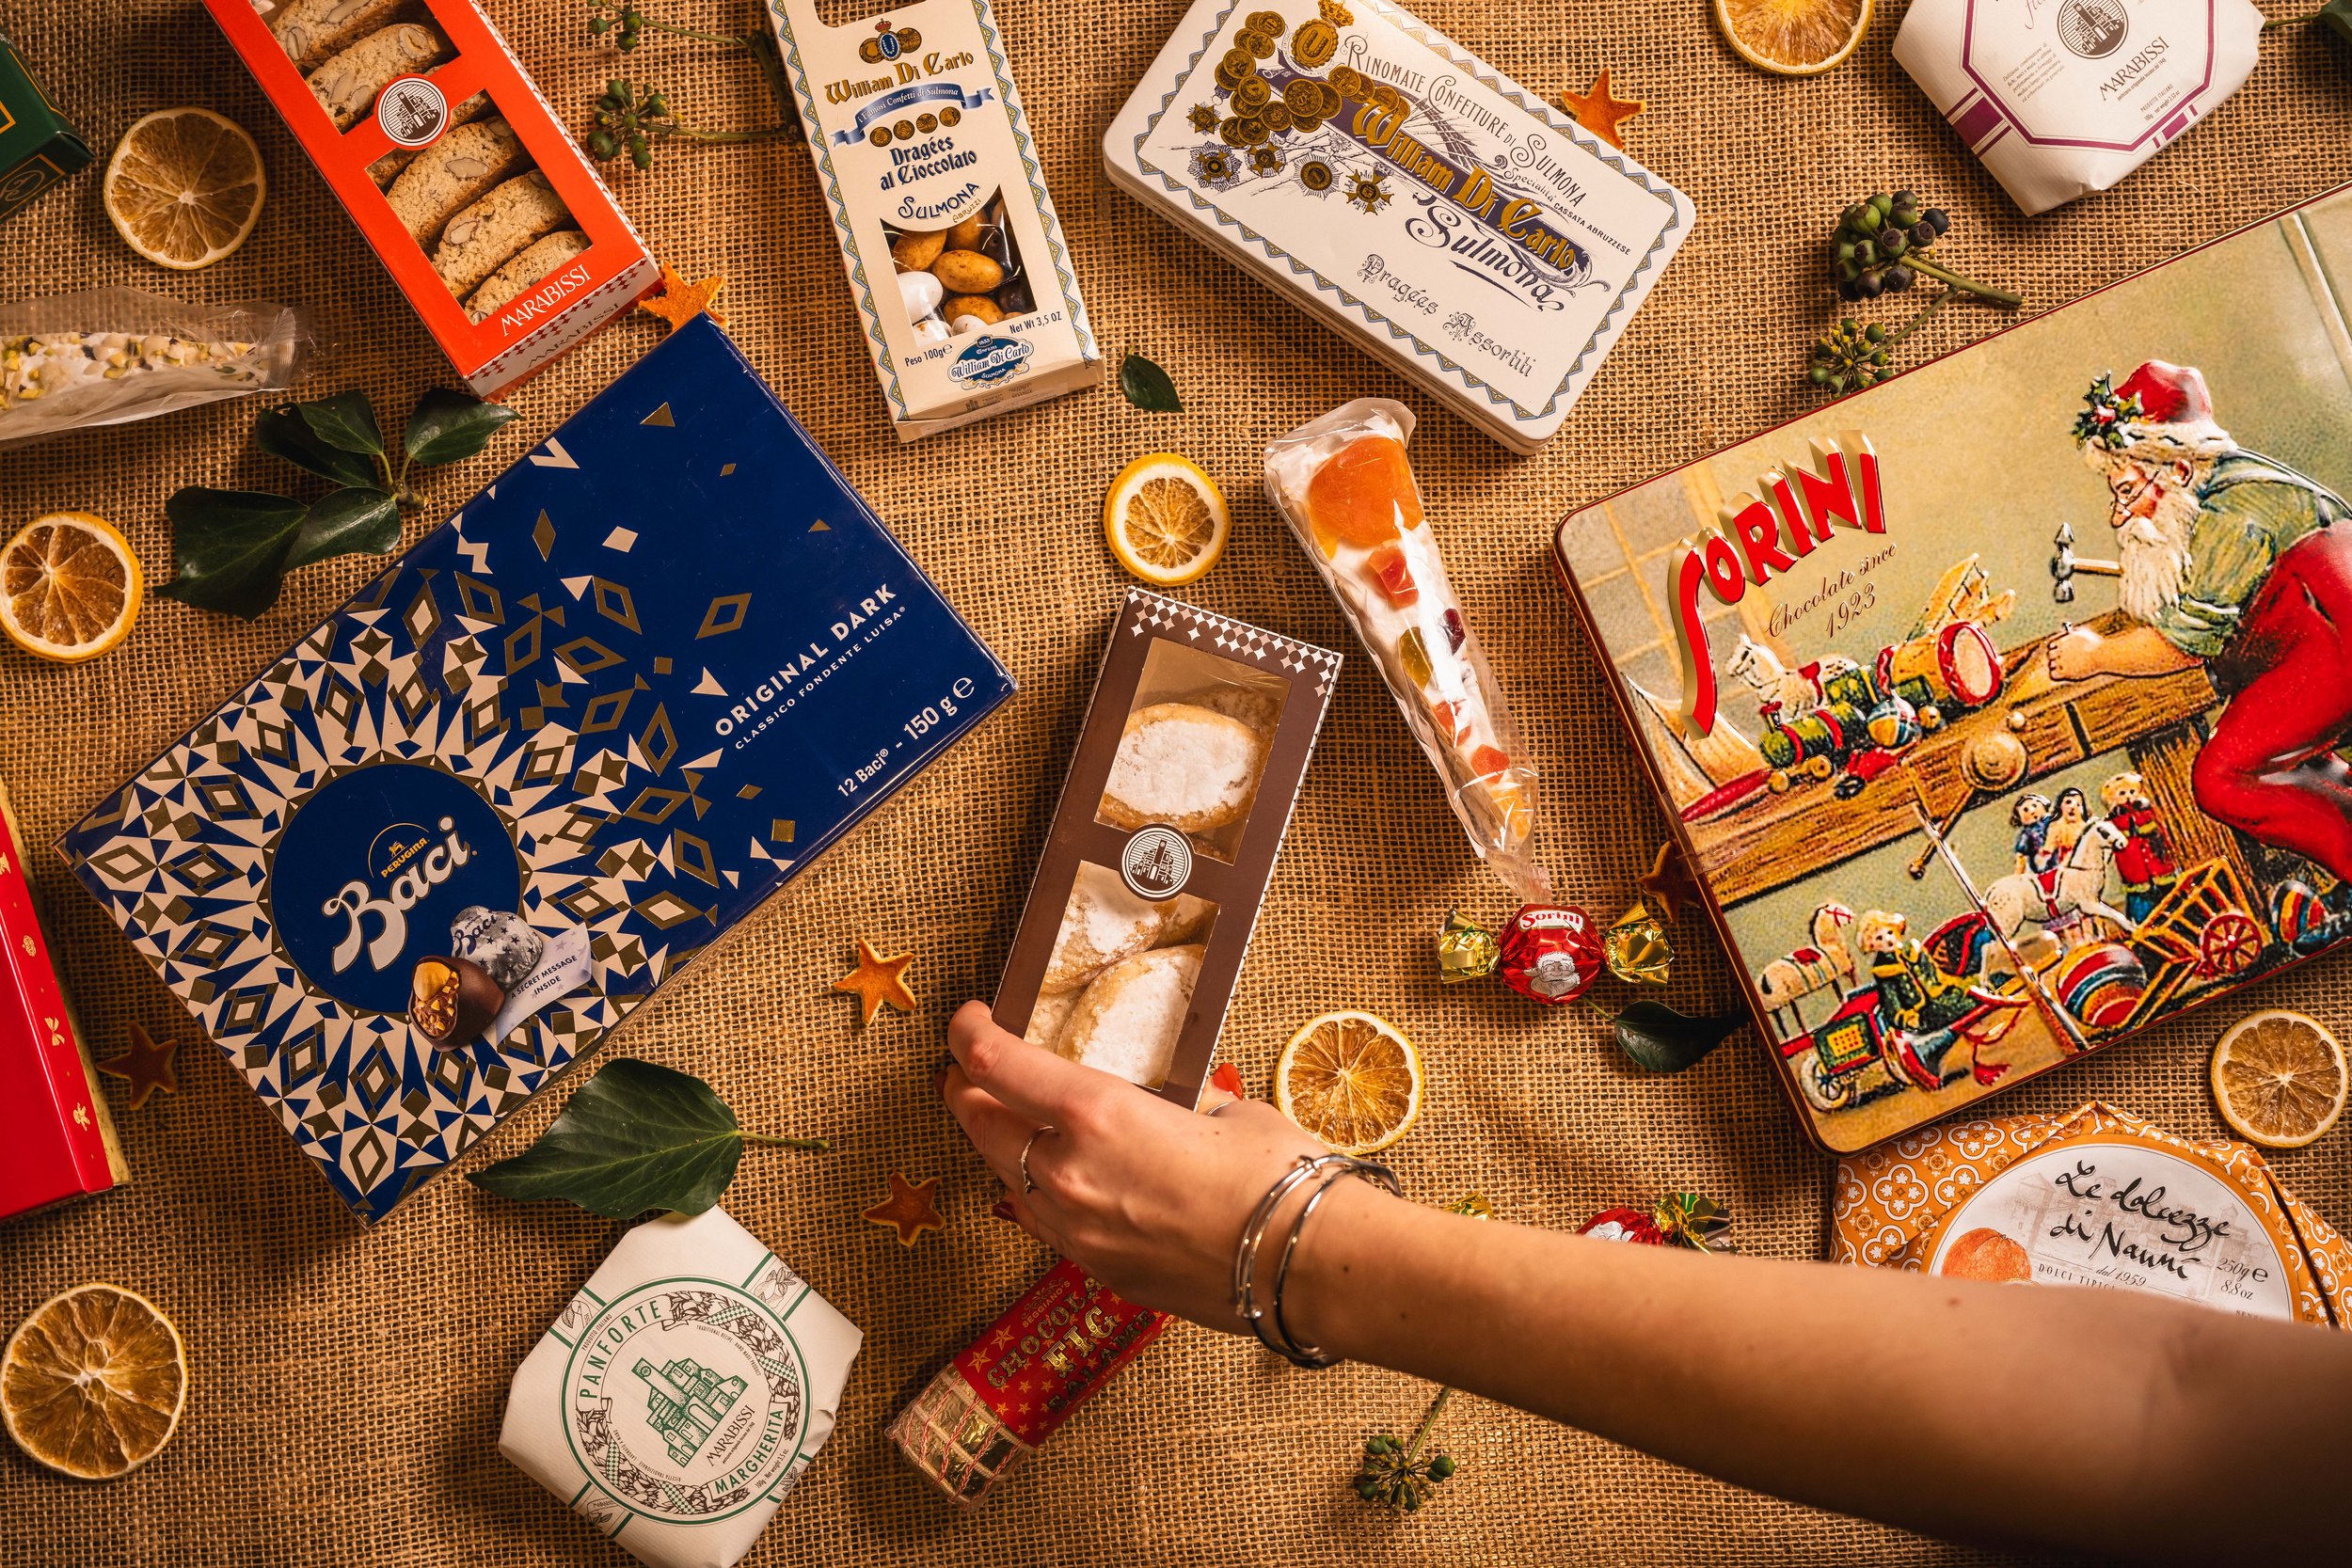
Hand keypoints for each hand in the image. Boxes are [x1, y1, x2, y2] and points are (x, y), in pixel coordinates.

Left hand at [941, 1000, 1325, 1329]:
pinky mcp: (1097, 1269)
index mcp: (1096, 1114)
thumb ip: (1187, 1105)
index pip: (995, 1064)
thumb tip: (1187, 1108)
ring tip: (1005, 1122)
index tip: (970, 1020)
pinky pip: (1040, 1222)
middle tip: (966, 1072)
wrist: (1307, 1268)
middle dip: (965, 1091)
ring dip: (997, 1144)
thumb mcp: (1229, 1112)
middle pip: (980, 1123)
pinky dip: (1031, 1193)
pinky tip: (1044, 1183)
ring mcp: (1076, 1230)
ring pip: (1004, 1176)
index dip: (969, 1034)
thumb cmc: (1278, 1179)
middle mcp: (1069, 1173)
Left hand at [2046, 625, 2103, 681]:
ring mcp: (2062, 662)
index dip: (2055, 648)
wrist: (2102, 655)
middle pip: (2050, 655)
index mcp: (2062, 641)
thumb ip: (2074, 631)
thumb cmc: (2096, 644)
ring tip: (2067, 666)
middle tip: (2063, 659)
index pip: (2051, 645)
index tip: (2059, 650)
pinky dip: (2056, 674)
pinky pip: (2053, 674)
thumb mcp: (2084, 633)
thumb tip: (2068, 631)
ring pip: (2051, 664)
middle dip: (2055, 657)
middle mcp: (2059, 651)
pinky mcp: (2066, 672)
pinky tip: (2065, 673)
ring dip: (2056, 665)